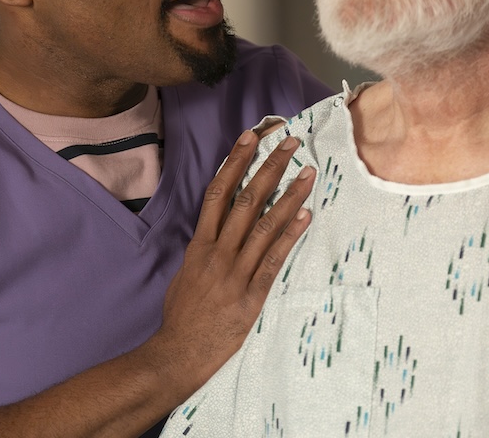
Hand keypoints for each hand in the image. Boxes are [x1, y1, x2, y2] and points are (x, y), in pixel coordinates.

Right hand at [152, 130, 314, 388]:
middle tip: (290, 143)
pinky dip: (290, 234)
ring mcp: (235, 272)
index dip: (235, 162)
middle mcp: (218, 251)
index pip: (219, 192)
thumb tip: (218, 229)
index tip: (251, 137)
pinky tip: (305, 215)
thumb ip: (205, 248)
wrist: (179, 351)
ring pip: (265, 224)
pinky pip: (274, 258)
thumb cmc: (183, 314)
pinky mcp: (251, 294)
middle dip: (270, 167)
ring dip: (289, 195)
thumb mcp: (187, 272)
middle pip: (246, 199)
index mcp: (200, 244)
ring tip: (309, 172)